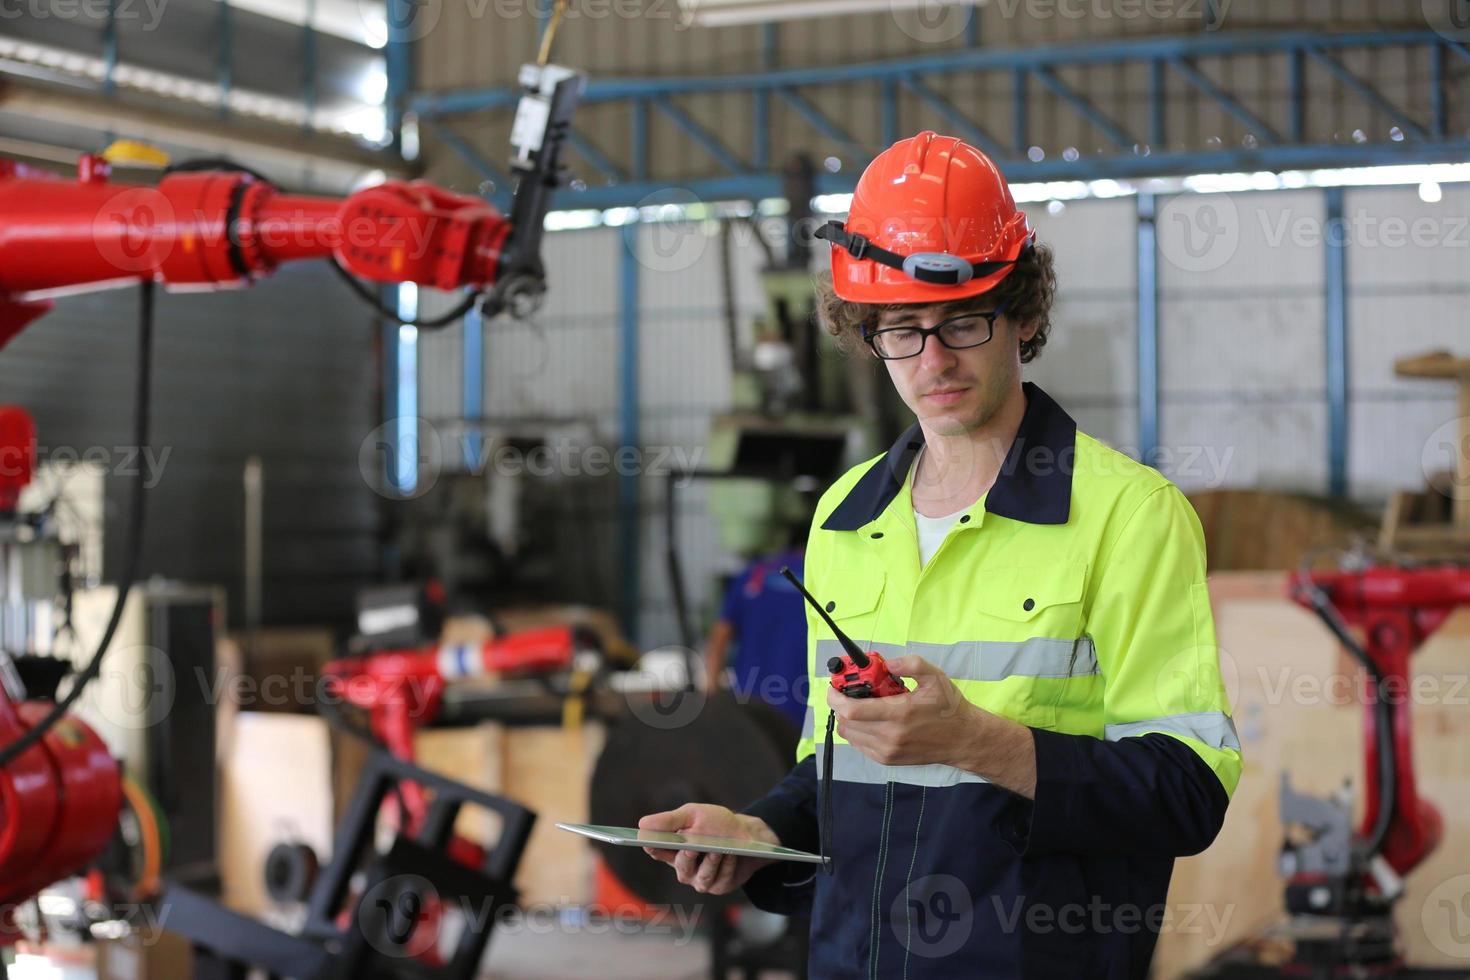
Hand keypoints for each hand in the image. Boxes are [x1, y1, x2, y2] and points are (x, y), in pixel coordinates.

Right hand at [638, 803, 778, 894]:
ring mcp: (703, 879)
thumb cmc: (716, 823)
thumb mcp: (692, 815)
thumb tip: (642, 824)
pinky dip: (727, 865)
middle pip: (681, 867)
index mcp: (674, 850)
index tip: (650, 844)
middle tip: (690, 847)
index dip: (654, 849)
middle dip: (686, 858)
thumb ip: (669, 821)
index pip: (658, 852)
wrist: (746, 834)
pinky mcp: (721, 885)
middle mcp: (686, 869)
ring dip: (710, 863)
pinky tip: (731, 853)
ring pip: (702, 877)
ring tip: (717, 850)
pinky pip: (722, 878)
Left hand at [826, 654, 980, 767]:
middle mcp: (890, 736)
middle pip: (845, 721)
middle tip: (850, 690)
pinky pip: (858, 744)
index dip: (835, 696)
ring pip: (848, 733)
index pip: (852, 710)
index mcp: (900, 713)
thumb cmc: (948, 708)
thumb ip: (910, 664)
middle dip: (841, 703)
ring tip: (863, 704)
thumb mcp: (935, 677)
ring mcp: (887, 751)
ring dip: (848, 716)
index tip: (834, 685)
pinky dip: (856, 729)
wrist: (962, 739)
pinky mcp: (887, 759)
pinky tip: (871, 719)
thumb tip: (886, 663)